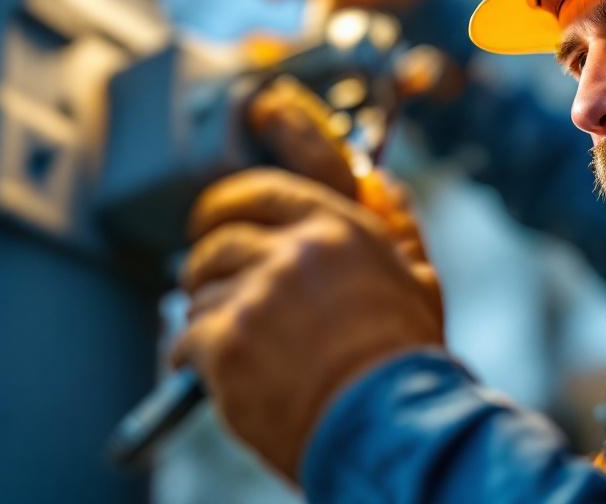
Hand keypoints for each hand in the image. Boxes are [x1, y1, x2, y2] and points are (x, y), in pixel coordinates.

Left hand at [170, 79, 443, 481]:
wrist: (386, 424)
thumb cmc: (407, 358)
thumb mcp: (418, 278)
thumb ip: (397, 224)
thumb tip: (385, 181)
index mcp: (335, 227)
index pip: (260, 190)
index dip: (226, 204)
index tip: (212, 220)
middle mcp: (291, 252)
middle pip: (218, 243)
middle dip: (208, 267)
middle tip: (212, 289)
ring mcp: (255, 297)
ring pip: (201, 295)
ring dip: (210, 319)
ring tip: (240, 349)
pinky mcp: (227, 344)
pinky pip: (186, 339)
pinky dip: (193, 358)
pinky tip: (216, 374)